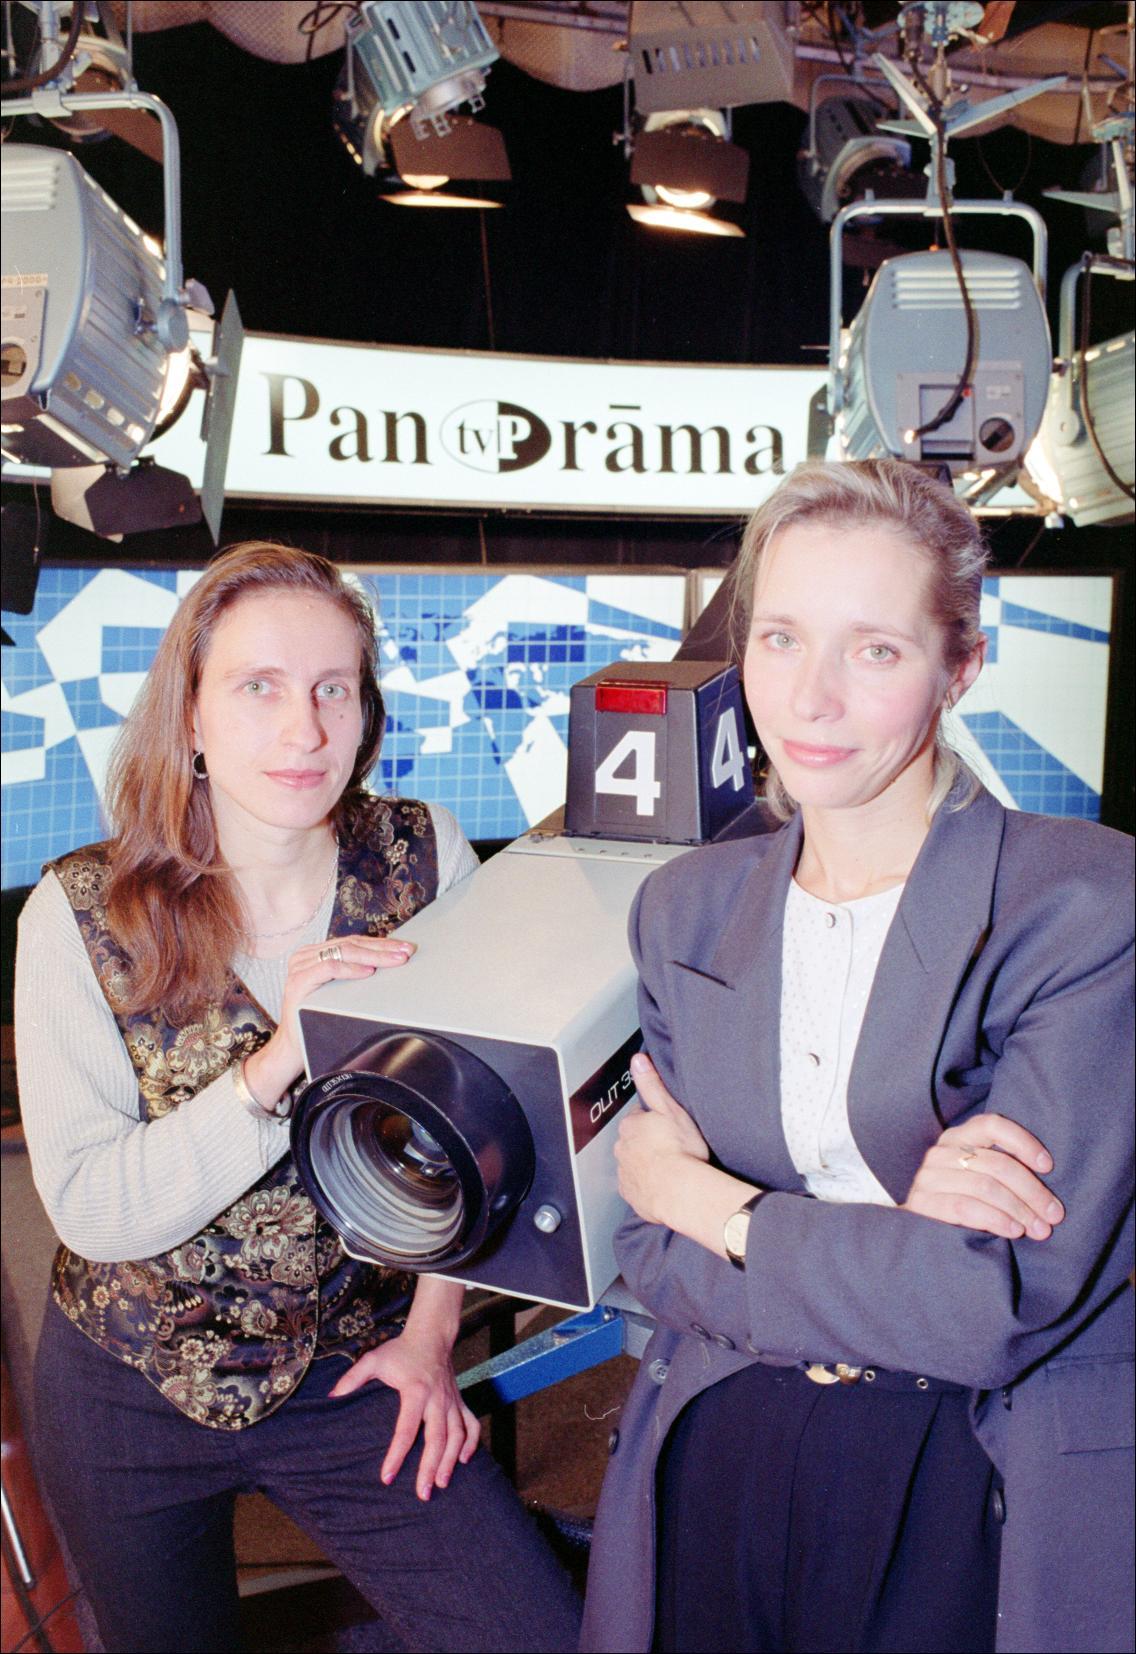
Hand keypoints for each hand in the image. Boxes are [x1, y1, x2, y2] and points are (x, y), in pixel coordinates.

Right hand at [244, 934, 415, 1105]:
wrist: (293, 1047)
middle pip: (351, 944)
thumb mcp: (339, 991)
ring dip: (373, 955)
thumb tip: (390, 962)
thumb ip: (353, 973)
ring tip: (394, 960)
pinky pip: (328, 968)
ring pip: (343, 951)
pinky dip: (351, 969)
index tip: (405, 948)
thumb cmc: (319, 1019)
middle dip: (382, 948)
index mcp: (315, 953)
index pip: (353, 942)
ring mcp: (299, 966)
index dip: (381, 943)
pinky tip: (368, 972)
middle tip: (406, 952)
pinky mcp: (297, 981)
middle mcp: (305, 955)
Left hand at [329, 1326, 479, 1500]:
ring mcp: (452, 1401)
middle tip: (422, 1494)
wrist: (431, 1335)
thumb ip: (352, 1378)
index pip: (406, 1429)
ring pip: (457, 1435)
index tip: (387, 1478)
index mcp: (416, 1391)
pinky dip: (471, 1443)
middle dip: (430, 1467)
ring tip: (441, 1484)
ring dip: (450, 1461)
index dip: (396, 1455)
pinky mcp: (460, 1400)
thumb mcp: (373, 1360)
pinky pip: (471, 1424)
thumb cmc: (400, 1351)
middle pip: (436, 1438)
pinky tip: (463, 1461)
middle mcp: (437, 1399)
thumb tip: (331, 1398)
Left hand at [614, 1053, 709, 1224]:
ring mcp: (625, 1172)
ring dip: (646, 1163)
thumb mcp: (670, 1109)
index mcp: (631, 1125)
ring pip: (633, 1162)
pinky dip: (646, 1184)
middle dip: (648, 1142)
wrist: (680, 1191)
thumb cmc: (680, 1150)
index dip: (654, 1120)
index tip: (667, 1126)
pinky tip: (663, 1185)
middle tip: (671, 1146)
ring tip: (669, 1167)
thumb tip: (638, 1060)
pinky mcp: (631, 1194)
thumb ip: (651, 1084)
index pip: (638, 1116)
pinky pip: (636, 1186)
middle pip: (634, 1140)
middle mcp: (622, 1148)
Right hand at [902, 1115, 1064, 1240]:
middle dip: (1033, 1191)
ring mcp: (928, 1177)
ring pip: (985, 1186)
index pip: (992, 1125)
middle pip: (997, 1164)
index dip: (1023, 1142)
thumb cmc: (958, 1202)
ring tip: (1039, 1229)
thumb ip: (1001, 1172)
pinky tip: (1013, 1230)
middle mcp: (941, 1152)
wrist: (915, 1231)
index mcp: (957, 1137)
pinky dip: (995, 1219)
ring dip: (1019, 1210)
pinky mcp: (921, 1203)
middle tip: (1054, 1215)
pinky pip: (965, 1207)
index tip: (1048, 1166)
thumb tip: (1047, 1195)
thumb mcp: (977, 1177)